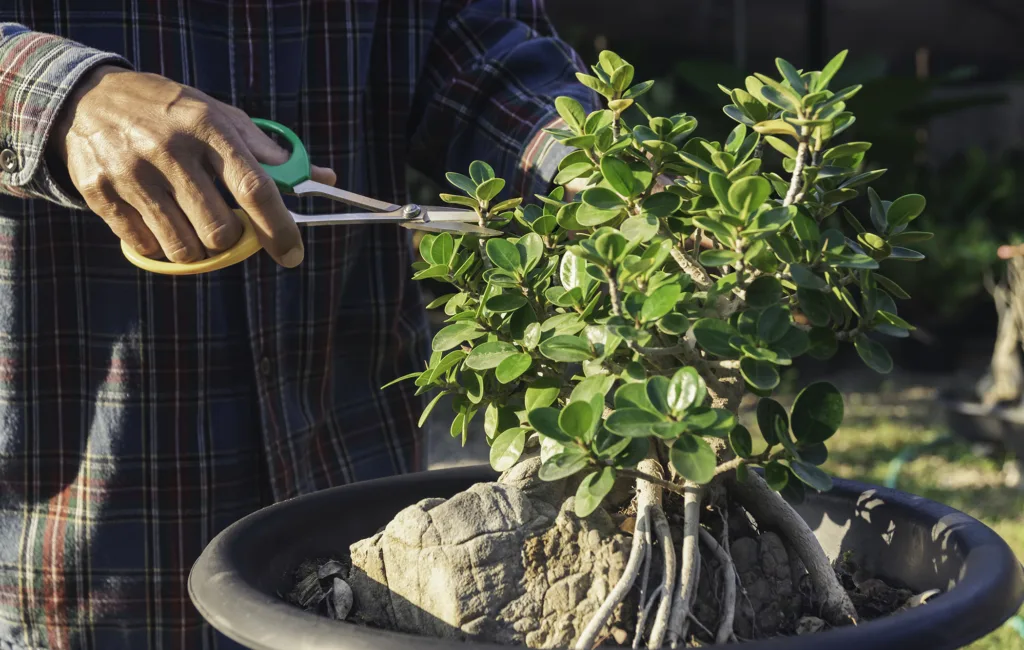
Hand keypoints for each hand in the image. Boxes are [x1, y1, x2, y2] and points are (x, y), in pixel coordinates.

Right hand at [49, 65, 335, 266]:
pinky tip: (158, 220)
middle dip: (231, 240)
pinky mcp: (99, 192)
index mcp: (207, 126)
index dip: (278, 228)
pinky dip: (160, 246)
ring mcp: (131, 172)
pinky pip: (145, 247)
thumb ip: (270, 152)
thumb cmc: (172, 112)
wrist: (87, 98)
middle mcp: (169, 148)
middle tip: (225, 228)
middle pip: (219, 229)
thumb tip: (323, 177)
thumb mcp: (220, 116)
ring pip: (183, 247)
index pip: (254, 188)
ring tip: (191, 224)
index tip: (293, 255)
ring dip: (197, 249)